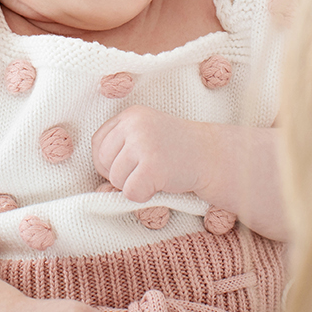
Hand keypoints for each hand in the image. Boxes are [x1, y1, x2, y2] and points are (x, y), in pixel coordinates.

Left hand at [91, 106, 213, 201]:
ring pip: (116, 179)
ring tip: (156, 176)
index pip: (98, 143)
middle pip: (103, 161)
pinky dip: (144, 196)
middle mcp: (135, 125)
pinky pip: (131, 192)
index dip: (107, 162)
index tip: (128, 166)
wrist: (214, 156)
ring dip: (134, 186)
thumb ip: (121, 158)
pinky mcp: (153, 166)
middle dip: (120, 175)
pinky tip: (162, 184)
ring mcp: (144, 144)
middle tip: (145, 173)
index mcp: (131, 115)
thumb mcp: (146, 143)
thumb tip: (99, 191)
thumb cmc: (178, 152)